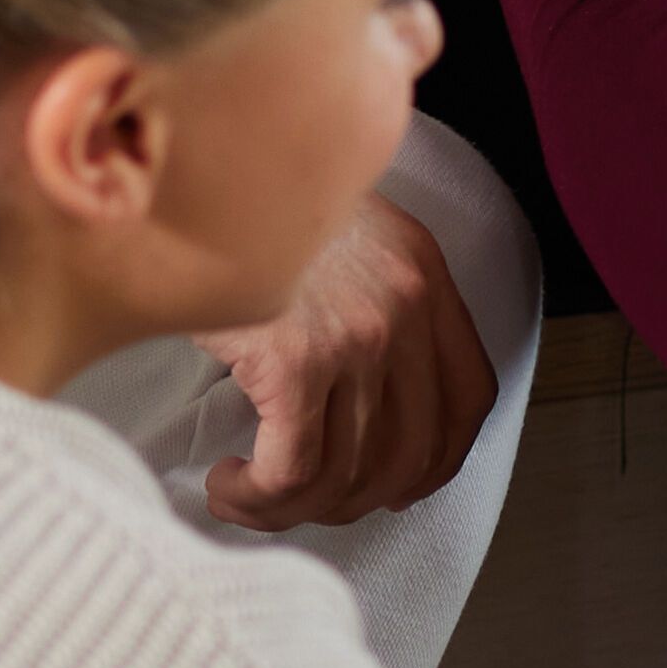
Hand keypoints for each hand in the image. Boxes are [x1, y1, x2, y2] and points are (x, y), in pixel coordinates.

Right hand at [196, 195, 494, 529]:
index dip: (439, 460)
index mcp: (420, 273)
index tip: (400, 484)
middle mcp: (403, 307)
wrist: (197, 160)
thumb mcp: (335, 227)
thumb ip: (364, 293)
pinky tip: (230, 484)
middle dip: (355, 500)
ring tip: (249, 492)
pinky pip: (293, 471)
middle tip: (304, 499)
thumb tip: (345, 389)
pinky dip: (260, 498)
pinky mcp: (294, 360)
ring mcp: (356, 337)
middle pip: (409, 453)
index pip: (469, 396)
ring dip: (292, 508)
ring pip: (346, 473)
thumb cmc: (248, 197)